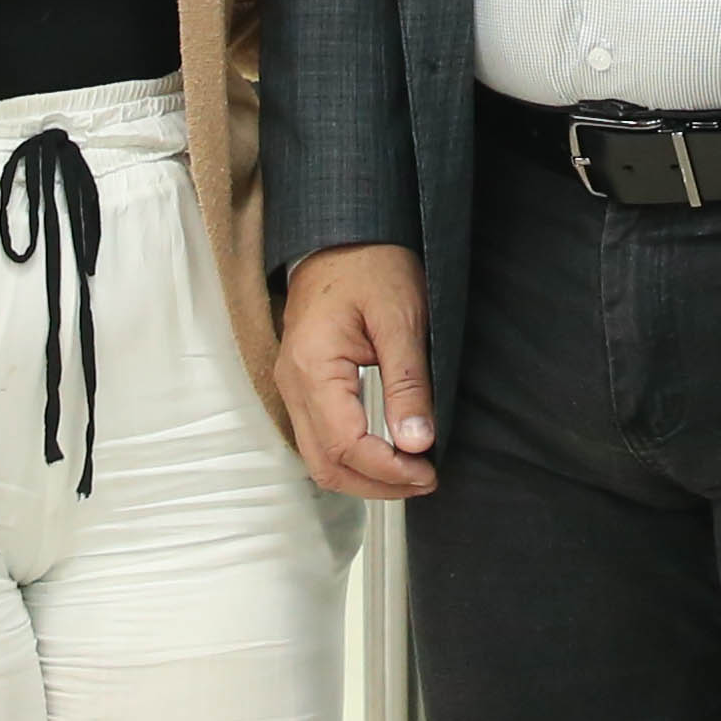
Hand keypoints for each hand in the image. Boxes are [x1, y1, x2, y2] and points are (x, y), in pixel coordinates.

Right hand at [275, 242, 439, 498]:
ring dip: (364, 476)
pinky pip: (319, 438)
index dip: (388, 470)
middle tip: (425, 479)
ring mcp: (292, 386)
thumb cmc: (372, 266)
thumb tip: (418, 442)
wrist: (340, 235)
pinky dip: (352, 458)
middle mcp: (293, 384)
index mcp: (313, 367)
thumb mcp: (401, 319)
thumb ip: (408, 383)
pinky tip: (387, 454)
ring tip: (412, 473)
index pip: (345, 444)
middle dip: (376, 485)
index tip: (428, 471)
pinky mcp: (303, 385)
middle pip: (325, 463)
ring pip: (319, 458)